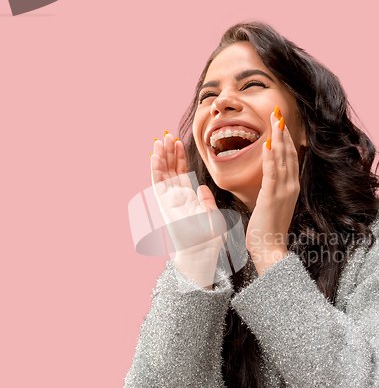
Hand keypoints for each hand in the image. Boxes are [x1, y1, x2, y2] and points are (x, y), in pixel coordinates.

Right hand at [151, 134, 226, 260]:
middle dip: (168, 152)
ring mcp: (169, 201)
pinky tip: (155, 155)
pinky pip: (158, 183)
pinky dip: (156, 169)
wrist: (203, 253)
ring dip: (161, 156)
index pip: (181, 174)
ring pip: (162, 174)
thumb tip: (202, 188)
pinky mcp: (164, 205)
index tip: (179, 143)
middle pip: (170, 170)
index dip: (179, 158)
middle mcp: (176, 198)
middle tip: (167, 135)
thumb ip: (207, 201)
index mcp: (188, 200)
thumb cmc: (209, 240)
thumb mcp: (213, 215)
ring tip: (160, 139)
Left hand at [246, 111, 299, 273]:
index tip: (281, 123)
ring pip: (282, 159)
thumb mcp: (273, 205)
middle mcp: (290, 187)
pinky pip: (272, 174)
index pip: (290, 158)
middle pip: (289, 154)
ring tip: (276, 120)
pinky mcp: (272, 198)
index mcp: (291, 188)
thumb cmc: (268, 229)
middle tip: (279, 113)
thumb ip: (273, 190)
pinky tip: (269, 144)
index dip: (287, 139)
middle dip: (283, 132)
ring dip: (279, 138)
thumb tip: (269, 181)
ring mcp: (283, 192)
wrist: (270, 249)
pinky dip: (271, 158)